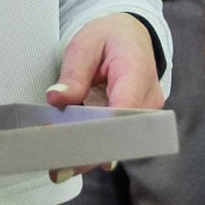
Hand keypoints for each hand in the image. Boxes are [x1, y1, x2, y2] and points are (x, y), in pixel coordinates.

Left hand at [45, 13, 163, 180]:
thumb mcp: (85, 46)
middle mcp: (148, 98)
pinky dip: (94, 148)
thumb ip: (73, 74)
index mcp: (136, 71)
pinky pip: (116, 139)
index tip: (72, 144)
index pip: (122, 109)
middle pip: (120, 133)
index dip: (98, 131)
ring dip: (89, 154)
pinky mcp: (136, 123)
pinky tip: (72, 158)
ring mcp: (145, 114)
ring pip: (119, 142)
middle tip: (59, 167)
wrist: (130, 36)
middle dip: (89, 151)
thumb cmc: (110, 38)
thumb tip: (57, 98)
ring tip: (60, 168)